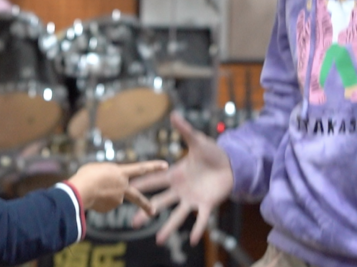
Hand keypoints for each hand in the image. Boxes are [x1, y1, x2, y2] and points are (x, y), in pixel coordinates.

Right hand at [68, 160, 167, 214]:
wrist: (80, 191)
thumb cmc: (87, 175)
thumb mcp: (98, 168)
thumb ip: (108, 174)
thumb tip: (109, 184)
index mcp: (121, 172)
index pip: (141, 168)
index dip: (153, 166)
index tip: (166, 165)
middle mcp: (122, 187)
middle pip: (137, 197)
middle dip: (145, 205)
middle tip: (152, 212)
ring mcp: (117, 199)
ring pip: (112, 197)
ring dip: (103, 194)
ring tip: (91, 189)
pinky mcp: (109, 208)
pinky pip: (104, 204)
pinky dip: (99, 201)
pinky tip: (91, 197)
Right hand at [131, 111, 233, 245]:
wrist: (231, 164)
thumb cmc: (211, 152)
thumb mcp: (197, 140)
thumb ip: (185, 130)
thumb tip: (174, 114)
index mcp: (175, 174)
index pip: (154, 180)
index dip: (140, 185)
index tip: (125, 189)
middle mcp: (180, 190)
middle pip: (160, 202)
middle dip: (146, 212)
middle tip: (133, 223)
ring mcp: (193, 199)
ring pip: (178, 215)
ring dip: (168, 228)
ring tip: (159, 240)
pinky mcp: (207, 205)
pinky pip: (202, 219)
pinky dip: (197, 229)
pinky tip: (192, 240)